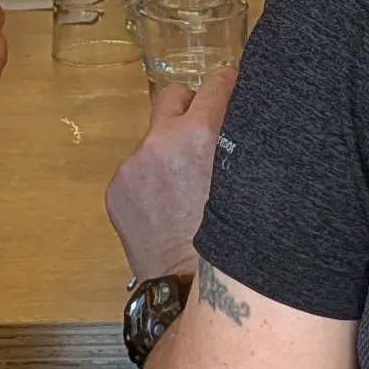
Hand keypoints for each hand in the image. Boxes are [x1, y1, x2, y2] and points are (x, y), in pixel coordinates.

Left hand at [104, 66, 233, 283]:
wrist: (190, 287)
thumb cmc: (237, 237)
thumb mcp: (252, 181)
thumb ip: (243, 141)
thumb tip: (244, 115)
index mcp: (202, 133)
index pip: (217, 82)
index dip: (229, 85)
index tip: (233, 94)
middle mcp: (161, 140)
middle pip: (174, 96)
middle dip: (190, 109)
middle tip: (205, 134)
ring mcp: (133, 165)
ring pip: (155, 139)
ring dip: (169, 152)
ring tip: (187, 190)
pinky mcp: (116, 189)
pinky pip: (137, 171)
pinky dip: (151, 182)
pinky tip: (167, 210)